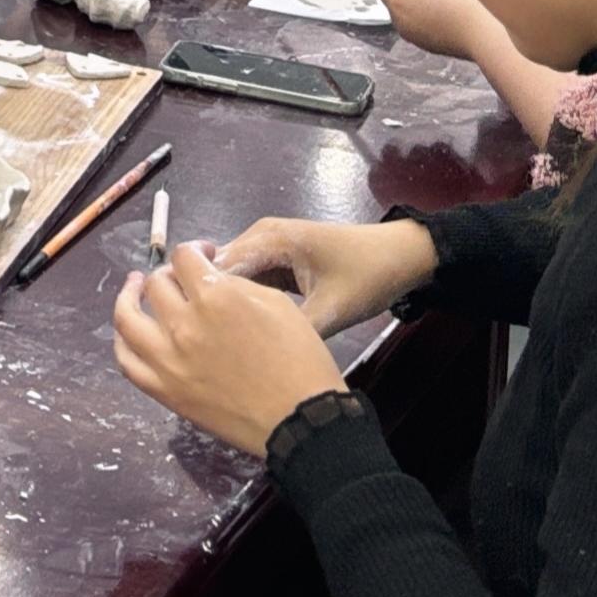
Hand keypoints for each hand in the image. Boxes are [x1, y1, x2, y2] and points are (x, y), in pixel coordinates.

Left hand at [112, 246, 352, 457]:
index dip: (194, 249)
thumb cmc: (300, 359)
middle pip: (156, 283)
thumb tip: (209, 276)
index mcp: (214, 296)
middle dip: (170, 274)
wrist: (300, 420)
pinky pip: (128, 362)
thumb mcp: (276, 304)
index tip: (204, 256)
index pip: (184, 257)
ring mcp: (168, 359)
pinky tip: (128, 331)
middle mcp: (183, 323)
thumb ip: (234, 284)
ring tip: (134, 289)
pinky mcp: (165, 391)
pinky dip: (122, 342)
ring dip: (128, 297)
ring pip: (127, 318)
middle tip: (181, 279)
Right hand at [209, 215, 439, 337]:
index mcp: (269, 239)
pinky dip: (245, 303)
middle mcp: (260, 236)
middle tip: (203, 345)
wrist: (401, 257)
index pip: (218, 266)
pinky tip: (240, 332)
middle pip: (221, 271)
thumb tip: (257, 360)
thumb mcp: (332, 310)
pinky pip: (251, 280)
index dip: (203, 300)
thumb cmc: (367, 277)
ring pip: (234, 277)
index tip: (195, 338)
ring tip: (216, 342)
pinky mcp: (278, 260)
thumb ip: (293, 331)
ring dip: (228, 305)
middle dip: (212, 304)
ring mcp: (269, 247)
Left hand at [379, 0, 497, 61]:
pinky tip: (452, 11)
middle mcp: (400, 23)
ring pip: (411, 16)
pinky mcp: (431, 47)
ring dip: (421, 4)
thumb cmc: (462, 2)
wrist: (486, 34)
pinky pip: (425, 28)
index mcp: (397, 1)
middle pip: (397, 1)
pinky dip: (432, 19)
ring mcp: (415, 38)